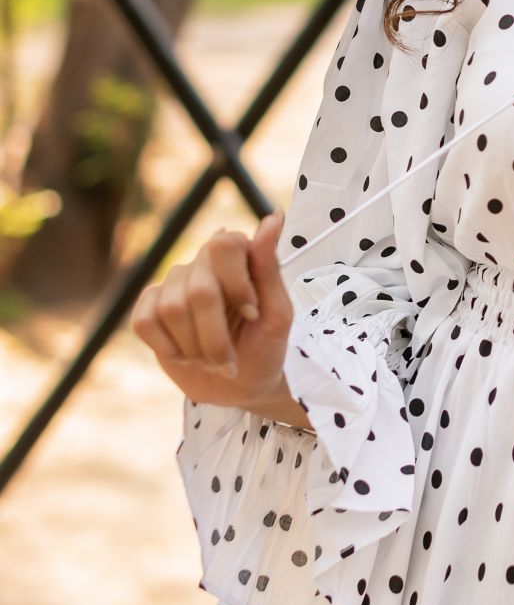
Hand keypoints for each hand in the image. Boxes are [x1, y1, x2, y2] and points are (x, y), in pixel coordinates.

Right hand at [131, 209, 294, 409]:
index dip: (236, 285)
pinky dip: (168, 348)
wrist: (238, 386)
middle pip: (199, 290)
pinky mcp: (148, 308)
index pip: (224, 245)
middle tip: (230, 360)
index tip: (253, 314)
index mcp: (237, 255)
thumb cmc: (263, 346)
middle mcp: (201, 263)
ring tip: (211, 359)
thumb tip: (273, 217)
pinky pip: (145, 322)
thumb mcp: (278, 313)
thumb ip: (269, 268)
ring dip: (195, 347)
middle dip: (216, 337)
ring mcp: (172, 284)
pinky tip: (184, 354)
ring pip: (171, 309)